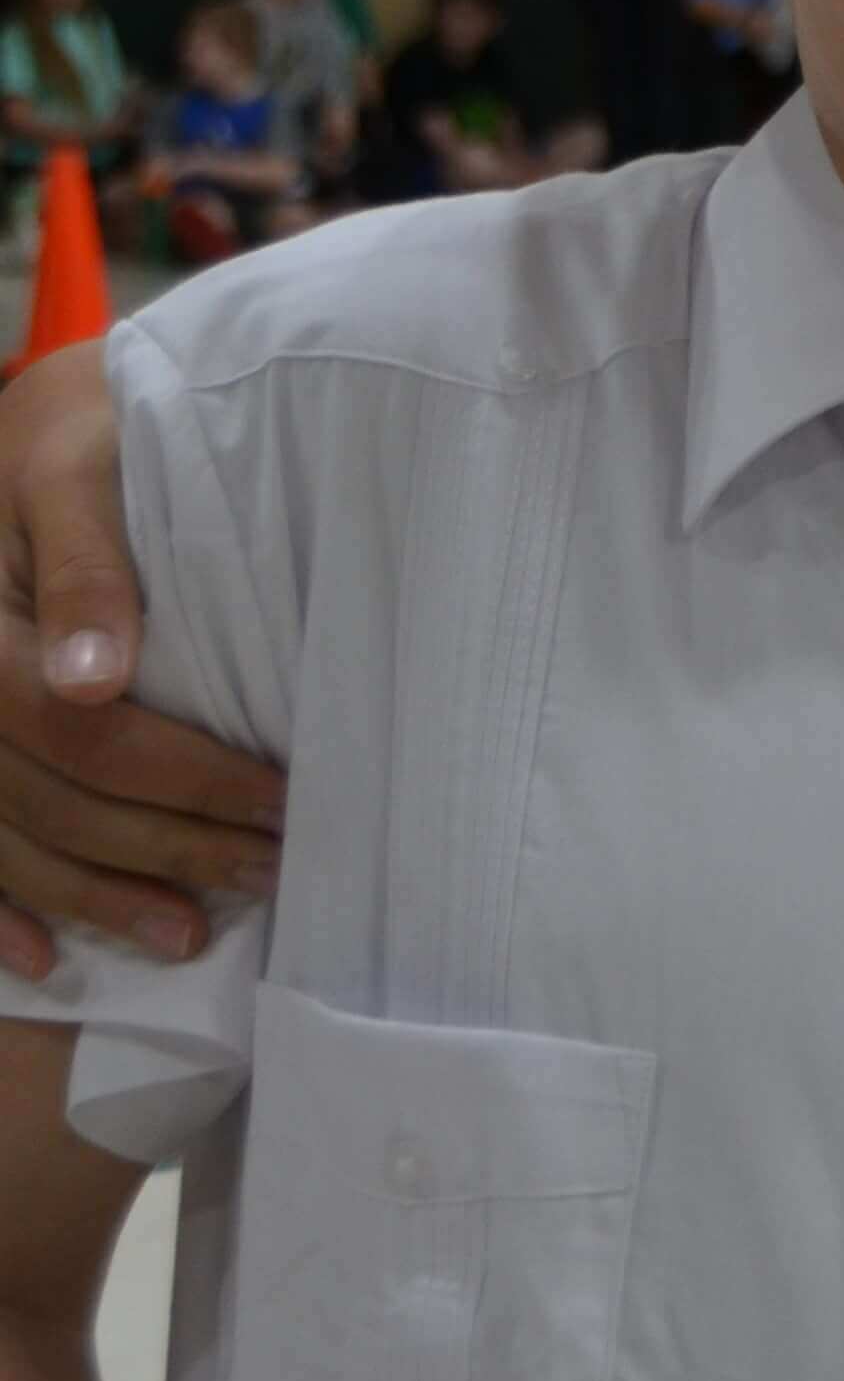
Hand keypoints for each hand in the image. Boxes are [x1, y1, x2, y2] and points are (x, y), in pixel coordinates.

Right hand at [0, 345, 282, 982]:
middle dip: (155, 848)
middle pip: (41, 793)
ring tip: (183, 936)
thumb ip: (90, 561)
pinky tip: (42, 963)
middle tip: (260, 880)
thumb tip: (94, 680)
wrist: (38, 417)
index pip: (74, 726)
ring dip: (87, 898)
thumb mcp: (81, 458)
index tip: (279, 804)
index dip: (179, 776)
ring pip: (0, 832)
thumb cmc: (87, 421)